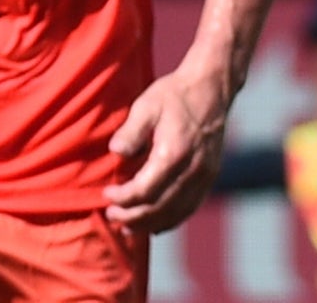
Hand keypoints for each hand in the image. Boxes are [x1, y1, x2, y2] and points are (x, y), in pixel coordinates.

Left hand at [104, 67, 228, 230]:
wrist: (210, 89)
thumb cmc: (174, 95)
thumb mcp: (146, 105)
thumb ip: (131, 131)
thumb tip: (116, 152)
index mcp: (174, 153)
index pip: (146, 190)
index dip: (124, 198)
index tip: (106, 194)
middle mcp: (193, 170)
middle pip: (161, 207)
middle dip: (134, 216)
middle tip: (111, 216)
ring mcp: (205, 176)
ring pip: (177, 212)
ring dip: (151, 224)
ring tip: (128, 227)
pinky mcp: (210, 176)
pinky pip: (191, 207)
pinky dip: (172, 220)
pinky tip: (157, 225)